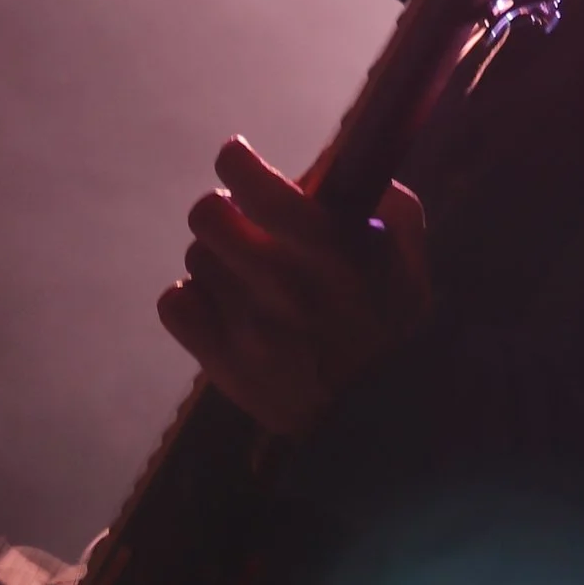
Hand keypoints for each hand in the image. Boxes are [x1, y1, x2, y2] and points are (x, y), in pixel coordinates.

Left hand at [160, 138, 430, 435]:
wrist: (377, 424)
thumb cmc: (392, 332)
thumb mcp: (409, 263)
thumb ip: (385, 206)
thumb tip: (332, 169)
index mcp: (329, 250)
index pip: (253, 184)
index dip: (237, 162)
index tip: (239, 160)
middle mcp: (282, 284)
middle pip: (207, 214)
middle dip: (226, 211)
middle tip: (246, 226)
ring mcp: (247, 327)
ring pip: (195, 257)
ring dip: (217, 260)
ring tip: (247, 280)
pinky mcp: (221, 362)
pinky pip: (174, 304)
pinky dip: (193, 301)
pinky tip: (223, 309)